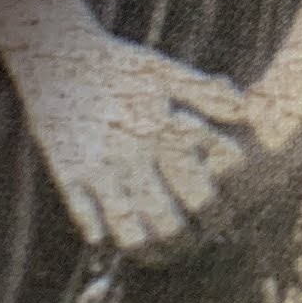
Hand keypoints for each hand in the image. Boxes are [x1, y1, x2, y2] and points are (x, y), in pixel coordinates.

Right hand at [17, 38, 256, 256]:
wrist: (55, 52)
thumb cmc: (118, 63)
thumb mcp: (164, 71)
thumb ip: (205, 94)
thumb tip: (245, 110)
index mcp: (162, 129)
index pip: (200, 194)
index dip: (217, 216)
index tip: (221, 221)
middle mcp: (133, 152)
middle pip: (168, 224)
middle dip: (185, 243)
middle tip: (191, 244)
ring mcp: (98, 167)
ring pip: (128, 232)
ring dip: (145, 249)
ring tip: (155, 250)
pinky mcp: (67, 173)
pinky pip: (86, 220)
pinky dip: (101, 233)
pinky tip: (111, 234)